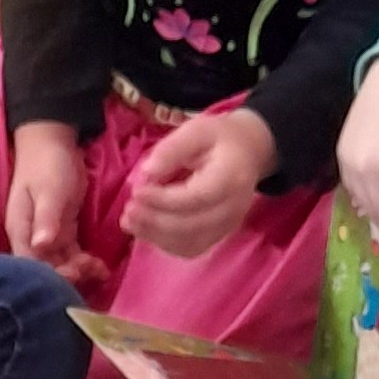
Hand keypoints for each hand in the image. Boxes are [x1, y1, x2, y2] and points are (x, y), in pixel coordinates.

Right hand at [5, 122, 90, 279]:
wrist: (52, 140)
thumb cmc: (47, 164)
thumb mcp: (48, 190)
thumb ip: (46, 218)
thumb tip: (42, 245)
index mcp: (21, 230)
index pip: (30, 264)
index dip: (50, 275)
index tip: (73, 272)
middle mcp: (31, 238)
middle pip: (46, 268)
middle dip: (68, 275)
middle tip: (91, 271)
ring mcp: (46, 235)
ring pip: (61, 263)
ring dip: (79, 270)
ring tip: (100, 270)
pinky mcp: (62, 230)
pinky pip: (71, 253)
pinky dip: (84, 261)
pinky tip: (100, 268)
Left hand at [122, 108, 276, 259]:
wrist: (250, 152)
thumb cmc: (221, 138)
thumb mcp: (197, 129)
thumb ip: (172, 148)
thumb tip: (146, 173)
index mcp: (231, 177)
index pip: (196, 197)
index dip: (163, 200)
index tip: (136, 192)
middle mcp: (234, 208)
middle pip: (192, 225)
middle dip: (155, 221)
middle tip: (128, 210)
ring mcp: (229, 225)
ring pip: (189, 243)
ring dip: (155, 236)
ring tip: (129, 222)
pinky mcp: (220, 235)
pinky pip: (191, 248)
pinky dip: (164, 243)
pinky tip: (145, 230)